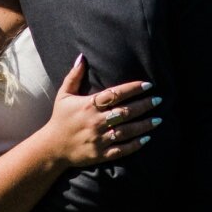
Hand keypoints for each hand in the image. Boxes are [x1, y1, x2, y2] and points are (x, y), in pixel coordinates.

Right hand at [43, 55, 160, 167]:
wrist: (52, 147)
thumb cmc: (60, 118)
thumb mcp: (64, 95)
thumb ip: (74, 76)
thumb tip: (82, 57)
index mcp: (88, 106)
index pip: (115, 94)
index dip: (133, 89)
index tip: (148, 85)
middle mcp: (95, 122)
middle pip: (125, 112)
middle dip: (144, 105)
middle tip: (158, 100)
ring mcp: (99, 139)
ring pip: (127, 131)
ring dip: (144, 125)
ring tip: (159, 119)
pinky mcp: (100, 154)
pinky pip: (122, 149)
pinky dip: (135, 144)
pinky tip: (147, 138)